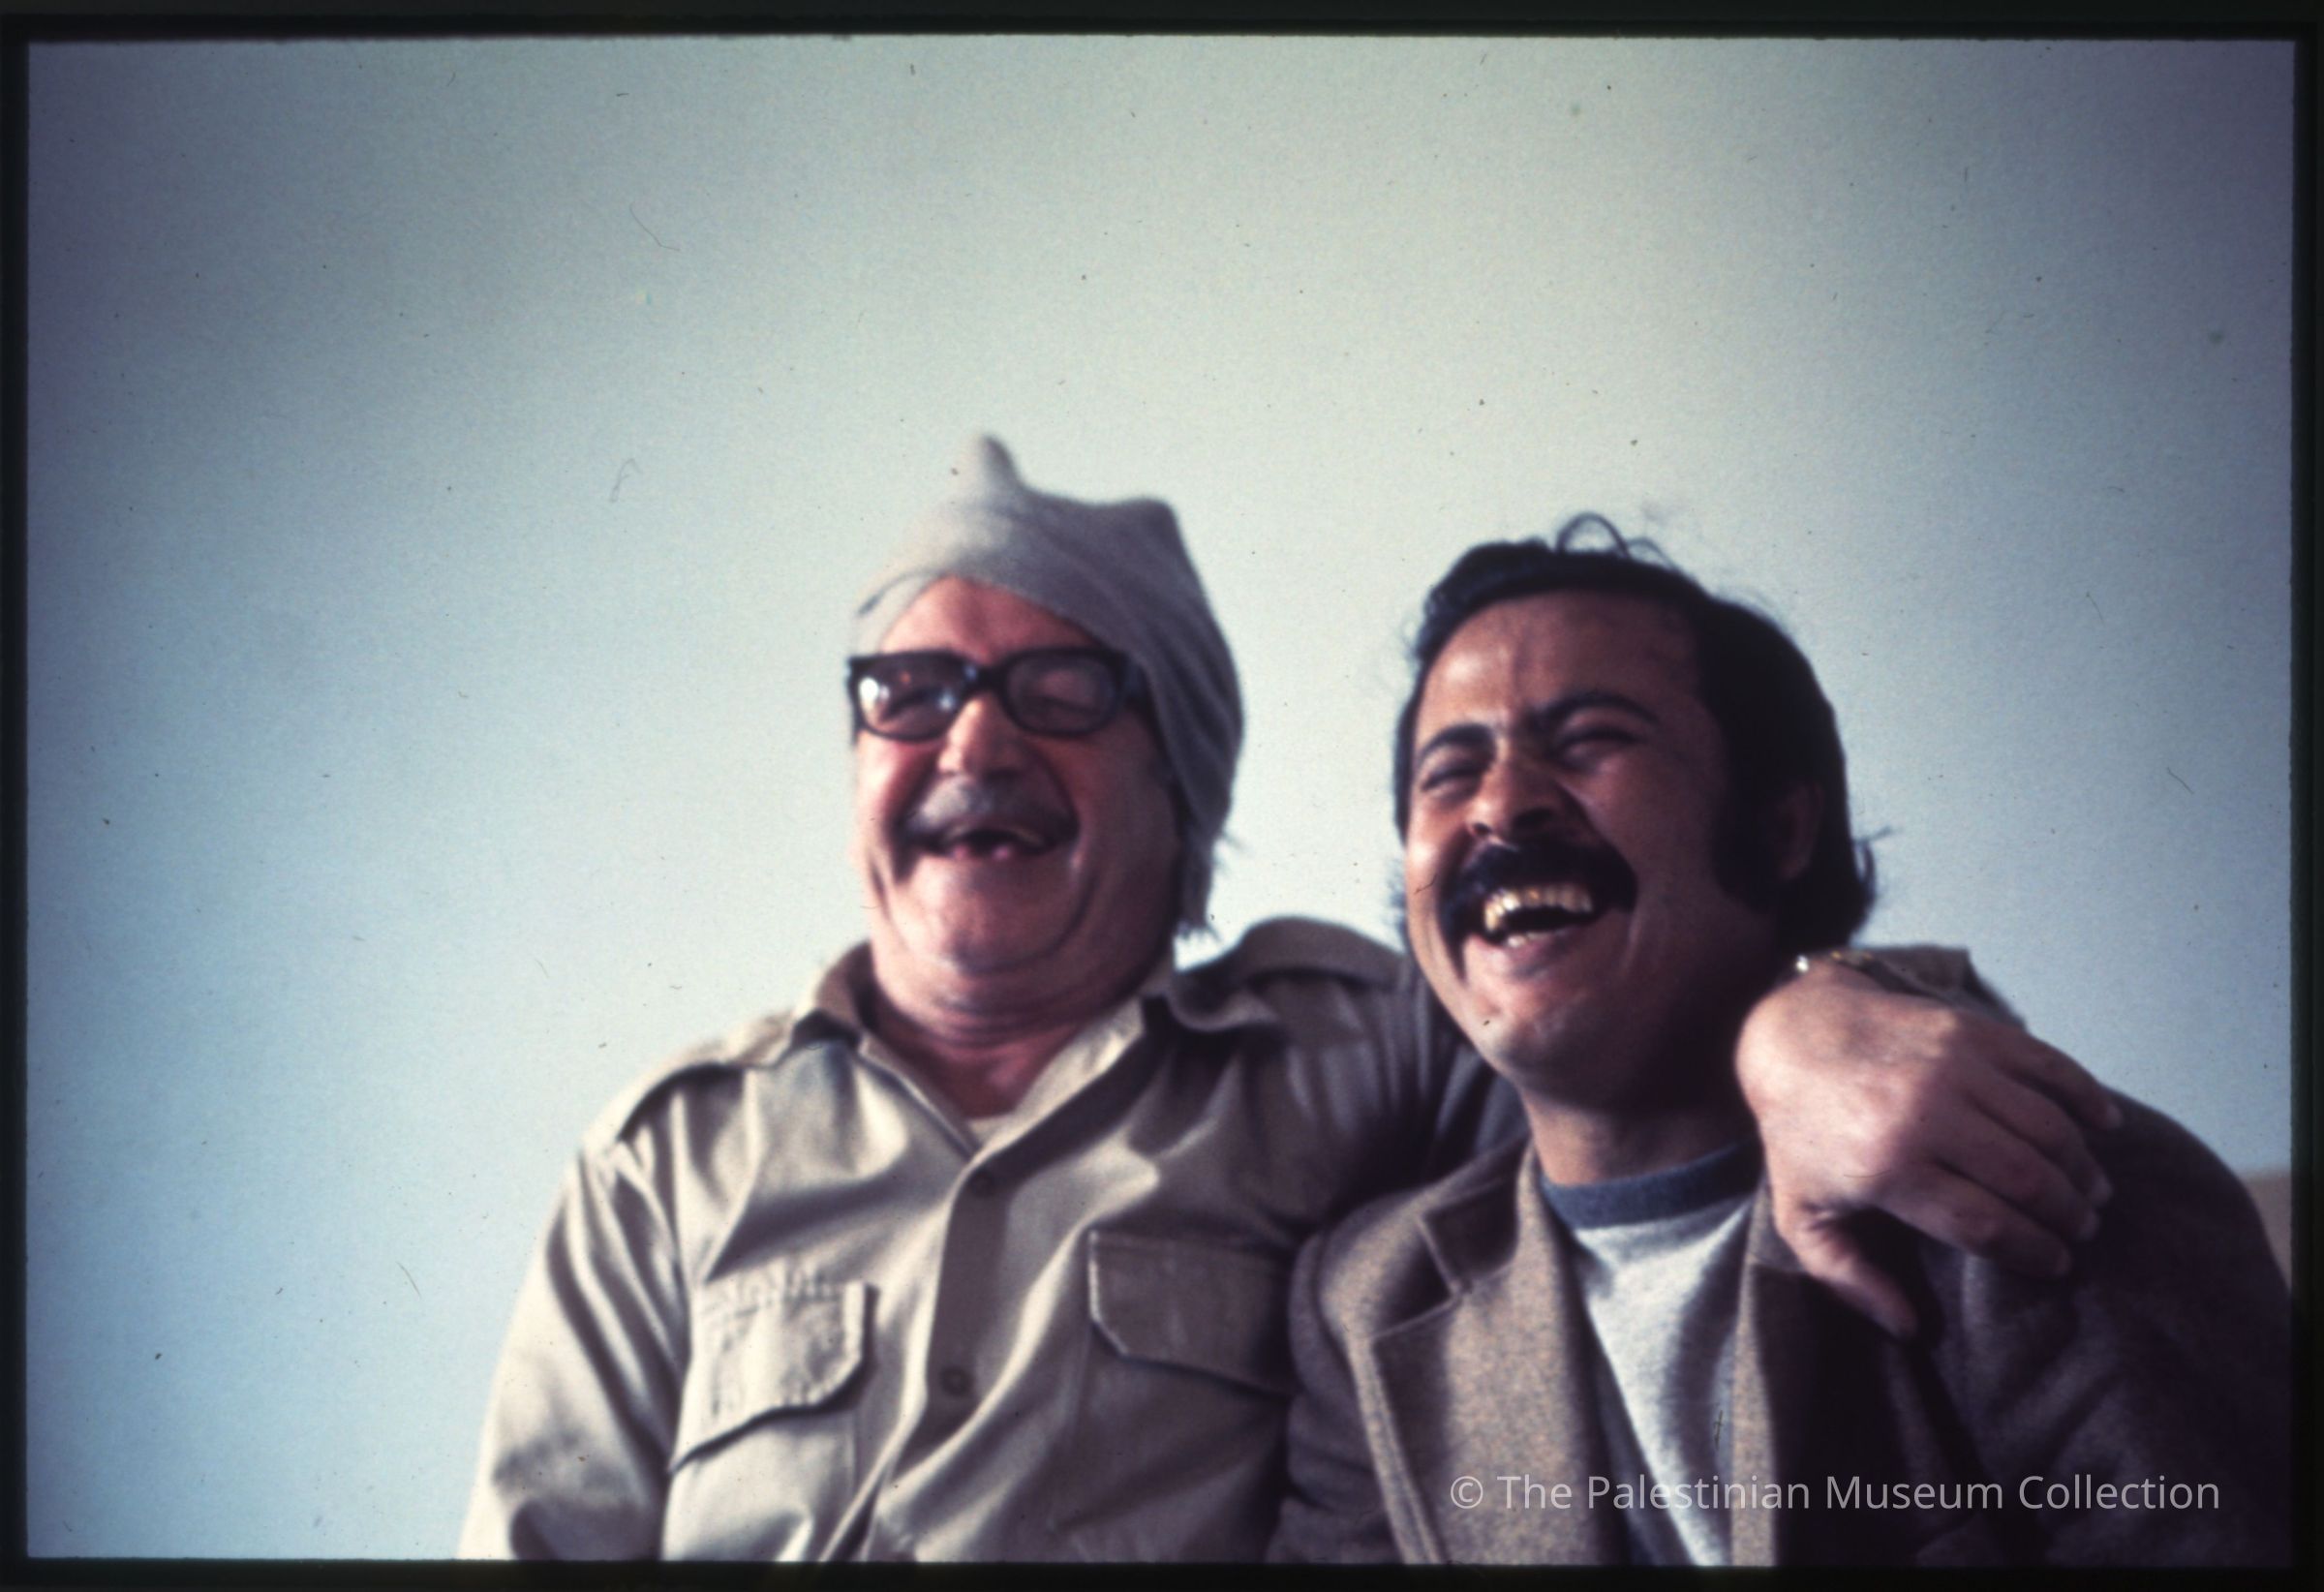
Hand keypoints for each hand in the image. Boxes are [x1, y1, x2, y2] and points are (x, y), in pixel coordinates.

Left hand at [1737, 957, 2121, 1338]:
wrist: (1792, 1037)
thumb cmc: (1803, 1134)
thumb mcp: (1801, 1214)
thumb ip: (1846, 1278)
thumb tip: (1907, 1329)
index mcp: (1887, 1168)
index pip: (1985, 1224)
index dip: (2031, 1250)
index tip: (2056, 1264)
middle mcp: (1925, 1115)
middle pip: (2027, 1178)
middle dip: (2067, 1214)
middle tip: (2081, 1229)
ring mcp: (1950, 1066)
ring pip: (2045, 1126)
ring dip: (2082, 1165)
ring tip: (2092, 1191)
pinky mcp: (1967, 1030)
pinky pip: (2046, 1065)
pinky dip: (2085, 1095)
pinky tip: (2104, 1124)